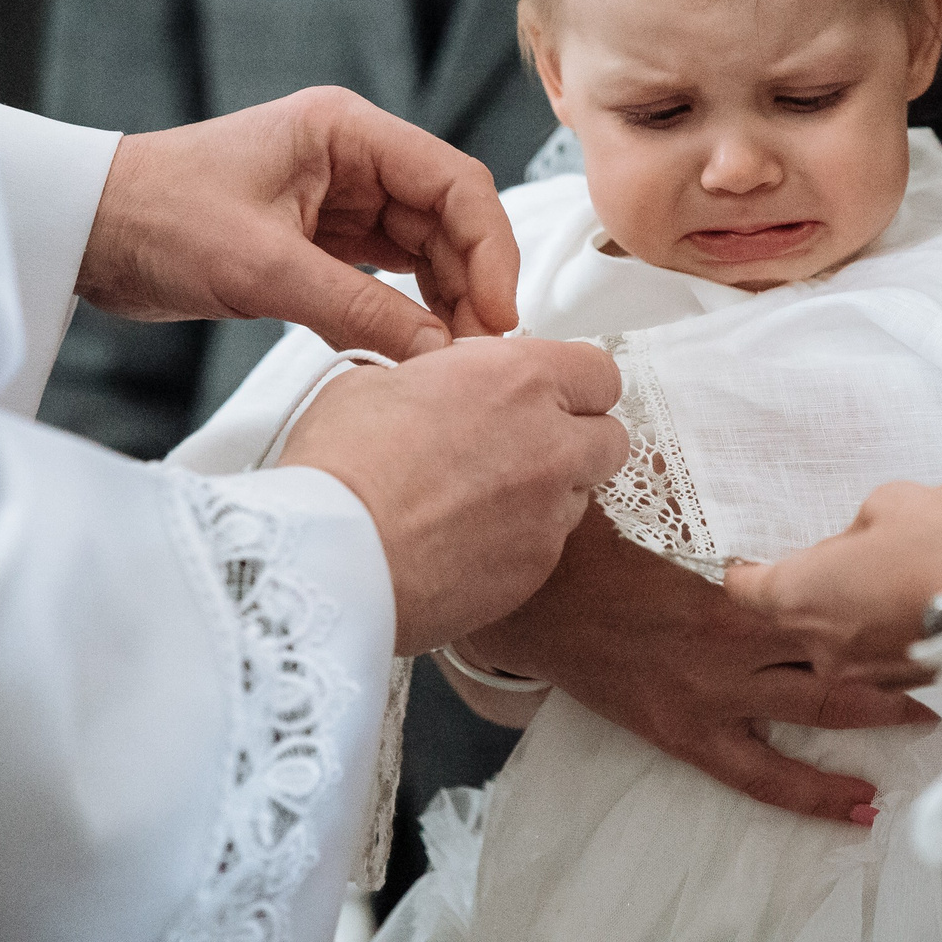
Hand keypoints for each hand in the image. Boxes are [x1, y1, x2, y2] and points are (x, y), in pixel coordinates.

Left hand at [74, 87, 519, 360]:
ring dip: (441, 301)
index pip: (455, 181)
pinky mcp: (315, 241)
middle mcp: (349, 159)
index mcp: (345, 131)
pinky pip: (383, 275)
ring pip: (422, 250)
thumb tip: (436, 352)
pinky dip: (403, 311)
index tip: (499, 311)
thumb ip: (359, 310)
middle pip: (447, 218)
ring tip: (452, 358)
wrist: (84, 231)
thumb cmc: (153, 214)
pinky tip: (413, 347)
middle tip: (479, 349)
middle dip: (470, 282)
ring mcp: (335, 200)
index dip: (489, 248)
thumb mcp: (263, 267)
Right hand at [280, 337, 627, 654]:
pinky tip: (470, 540)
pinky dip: (523, 540)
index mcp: (518, 380)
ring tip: (485, 498)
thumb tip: (439, 384)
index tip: (546, 393)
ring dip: (551, 491)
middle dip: (577, 439)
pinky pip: (550, 546)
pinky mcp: (536, 569)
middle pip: (610, 437)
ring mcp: (550, 512)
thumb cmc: (342, 467)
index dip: (573, 383)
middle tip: (525, 445)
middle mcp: (552, 443)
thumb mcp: (376, 380)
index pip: (597, 371)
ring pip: (582, 495)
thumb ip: (435, 378)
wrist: (331, 559)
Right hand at [462, 510, 937, 823]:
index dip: (882, 596)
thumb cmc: (574, 544)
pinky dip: (812, 791)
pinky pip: (761, 774)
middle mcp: (729, 650)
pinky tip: (861, 804)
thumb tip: (724, 424)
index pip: (822, 596)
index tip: (935, 580)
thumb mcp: (639, 492)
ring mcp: (712, 700)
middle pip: (838, 655)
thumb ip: (686, 473)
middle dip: (904, 653)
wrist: (518, 603)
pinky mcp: (688, 735)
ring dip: (882, 710)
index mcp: (724, 592)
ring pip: (817, 710)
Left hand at [723, 480, 941, 689]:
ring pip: (831, 644)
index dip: (744, 571)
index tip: (748, 562)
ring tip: (882, 585)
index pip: (742, 589)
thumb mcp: (889, 505)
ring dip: (845, 618)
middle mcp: (818, 648)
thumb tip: (851, 546)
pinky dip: (881, 639)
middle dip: (801, 593)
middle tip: (828, 566)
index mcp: (798, 595)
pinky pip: (872, 661)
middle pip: (785, 621)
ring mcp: (860, 676)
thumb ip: (853, 530)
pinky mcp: (900, 688)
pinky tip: (910, 610)